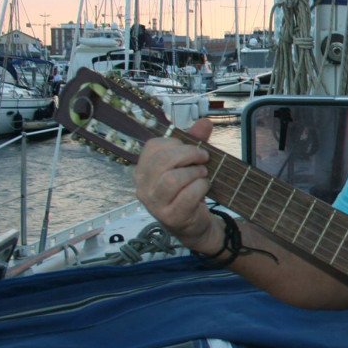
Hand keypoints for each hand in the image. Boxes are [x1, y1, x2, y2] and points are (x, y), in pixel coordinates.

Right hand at [133, 118, 218, 250]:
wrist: (194, 224)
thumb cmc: (188, 189)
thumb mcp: (190, 163)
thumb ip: (196, 141)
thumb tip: (205, 122)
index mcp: (143, 169)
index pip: (153, 147)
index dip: (176, 143)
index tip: (192, 148)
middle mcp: (142, 186)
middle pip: (162, 161)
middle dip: (189, 155)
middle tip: (204, 159)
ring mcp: (154, 203)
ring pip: (172, 180)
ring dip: (194, 173)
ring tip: (202, 174)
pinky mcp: (169, 217)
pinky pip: (186, 196)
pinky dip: (200, 187)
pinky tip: (204, 187)